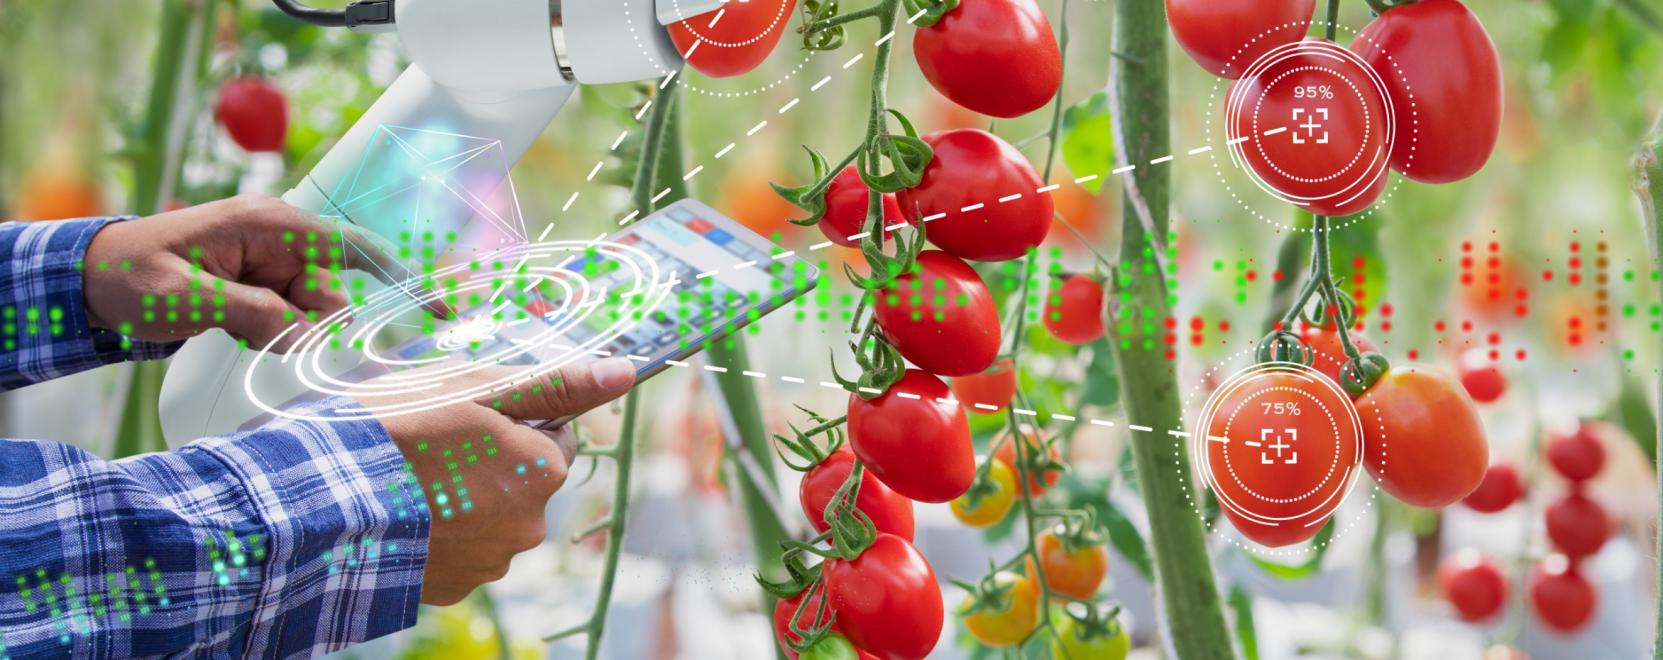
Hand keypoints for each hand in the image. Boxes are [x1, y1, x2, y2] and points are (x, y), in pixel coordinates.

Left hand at [83, 194, 419, 350]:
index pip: (353, 248)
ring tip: (227, 327)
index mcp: (270, 225)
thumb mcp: (182, 297)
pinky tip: (230, 329)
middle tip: (250, 333)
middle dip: (306, 326)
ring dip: (282, 335)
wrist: (91, 281)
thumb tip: (302, 337)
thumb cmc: (130, 274)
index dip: (400, 276)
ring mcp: (274, 267)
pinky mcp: (264, 290)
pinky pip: (292, 324)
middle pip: (332, 297)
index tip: (437, 308)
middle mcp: (282, 242)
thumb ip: (248, 313)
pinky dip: (271, 337)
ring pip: (313, 317)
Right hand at [352, 357, 636, 604]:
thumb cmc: (396, 430)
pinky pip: (456, 551)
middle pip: (522, 479)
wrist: (318, 502)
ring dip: (461, 498)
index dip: (510, 420)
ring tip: (407, 480)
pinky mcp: (449, 589)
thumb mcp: (475, 387)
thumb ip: (554, 384)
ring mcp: (489, 563)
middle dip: (488, 462)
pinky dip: (436, 532)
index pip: (552, 436)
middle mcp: (529, 527)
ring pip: (489, 516)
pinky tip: (401, 513)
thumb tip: (624, 371)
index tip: (466, 417)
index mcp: (543, 471)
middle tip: (429, 445)